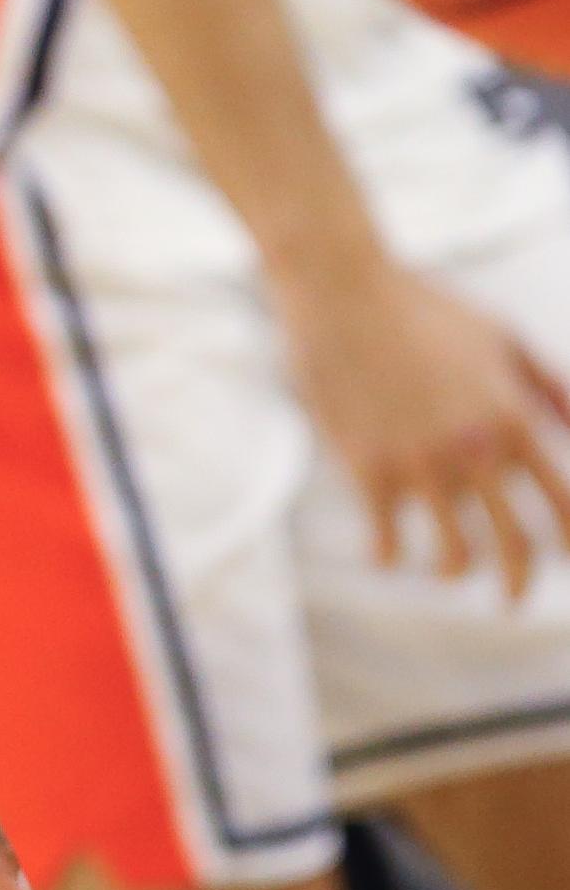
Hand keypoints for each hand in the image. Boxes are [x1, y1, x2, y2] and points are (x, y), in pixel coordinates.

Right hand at [279, 255, 569, 592]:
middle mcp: (474, 450)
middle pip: (517, 545)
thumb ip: (547, 386)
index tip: (564, 561)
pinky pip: (387, 538)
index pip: (565, 505)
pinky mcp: (367, 467)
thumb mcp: (502, 336)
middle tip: (508, 601)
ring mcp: (420, 463)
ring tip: (443, 571)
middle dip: (517, 584)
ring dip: (452, 572)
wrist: (341, 288)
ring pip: (454, 554)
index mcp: (513, 420)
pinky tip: (384, 555)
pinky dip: (388, 556)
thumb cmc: (423, 306)